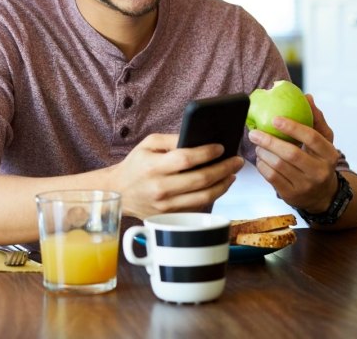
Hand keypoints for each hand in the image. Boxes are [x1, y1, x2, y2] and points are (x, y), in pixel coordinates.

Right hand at [110, 132, 243, 219]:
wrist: (119, 192)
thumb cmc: (136, 164)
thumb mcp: (147, 144)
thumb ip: (171, 139)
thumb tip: (198, 139)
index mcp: (153, 166)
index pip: (186, 159)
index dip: (206, 153)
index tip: (221, 147)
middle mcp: (160, 188)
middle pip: (200, 180)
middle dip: (224, 168)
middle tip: (237, 160)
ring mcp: (166, 206)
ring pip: (204, 197)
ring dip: (223, 185)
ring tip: (232, 173)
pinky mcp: (171, 216)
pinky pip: (198, 206)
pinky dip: (212, 195)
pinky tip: (219, 185)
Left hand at [248, 94, 338, 212]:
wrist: (323, 195)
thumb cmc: (319, 160)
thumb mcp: (324, 141)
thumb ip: (316, 119)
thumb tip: (307, 97)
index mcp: (330, 155)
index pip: (312, 138)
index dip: (292, 127)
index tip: (275, 118)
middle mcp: (320, 172)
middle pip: (291, 154)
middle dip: (269, 141)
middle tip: (254, 132)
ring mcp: (306, 186)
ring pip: (278, 166)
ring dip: (263, 152)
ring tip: (257, 144)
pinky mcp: (292, 195)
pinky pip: (271, 177)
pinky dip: (262, 165)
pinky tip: (260, 157)